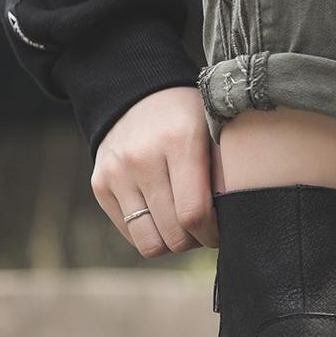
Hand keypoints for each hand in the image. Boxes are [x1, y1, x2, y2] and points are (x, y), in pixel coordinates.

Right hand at [91, 87, 217, 257]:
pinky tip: (163, 215)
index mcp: (178, 142)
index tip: (220, 231)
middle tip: (204, 228)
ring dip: (171, 243)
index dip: (211, 234)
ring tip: (182, 226)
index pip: (193, 214)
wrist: (136, 93)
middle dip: (195, 241)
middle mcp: (141, 159)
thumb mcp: (215, 133)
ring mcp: (115, 173)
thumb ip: (226, 175)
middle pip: (173, 235)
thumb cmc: (189, 119)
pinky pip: (131, 235)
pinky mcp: (100, 185)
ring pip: (149, 243)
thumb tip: (235, 221)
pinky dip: (152, 233)